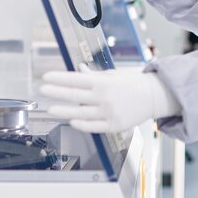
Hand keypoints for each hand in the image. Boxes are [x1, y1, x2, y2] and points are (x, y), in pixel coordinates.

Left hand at [39, 67, 180, 132]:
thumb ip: (94, 75)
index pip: (76, 79)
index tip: (46, 77)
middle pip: (75, 95)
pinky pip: (93, 127)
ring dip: (63, 111)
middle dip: (56, 92)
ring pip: (80, 113)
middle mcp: (104, 97)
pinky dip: (81, 124)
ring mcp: (108, 112)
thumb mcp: (113, 75)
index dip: (59, 78)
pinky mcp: (113, 125)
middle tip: (42, 90)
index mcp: (103, 82)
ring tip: (50, 109)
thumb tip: (78, 70)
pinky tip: (72, 121)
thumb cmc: (134, 83)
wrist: (155, 96)